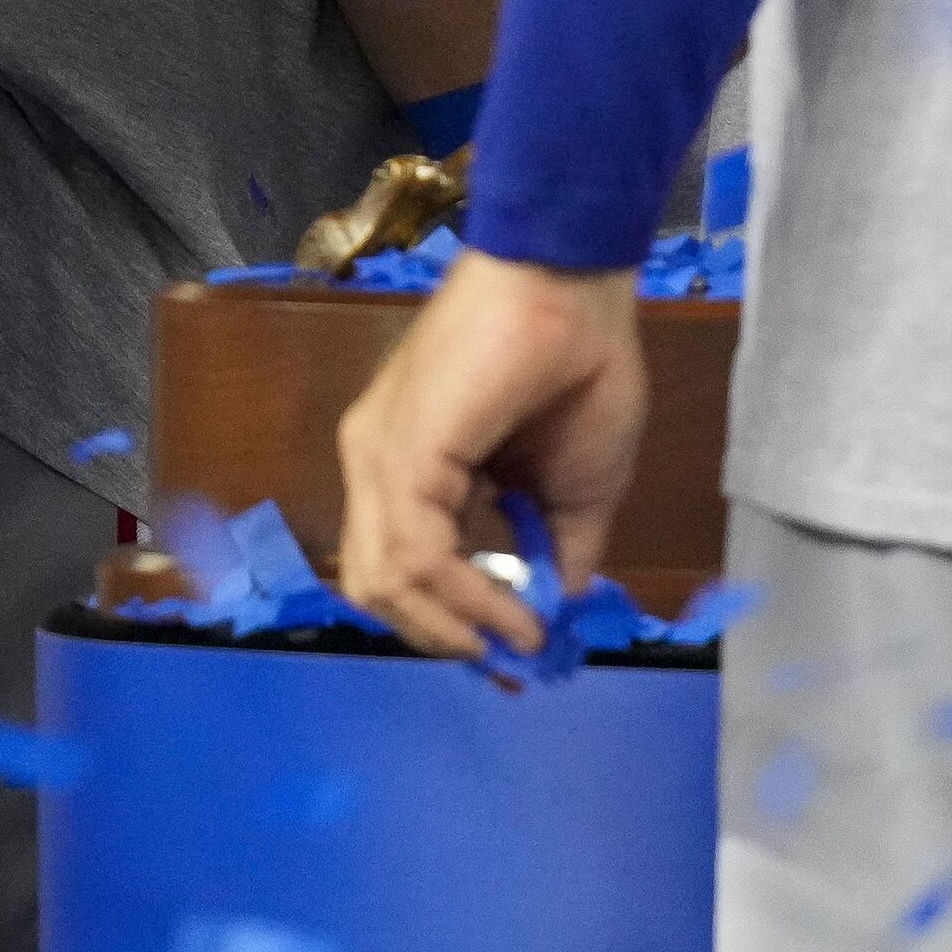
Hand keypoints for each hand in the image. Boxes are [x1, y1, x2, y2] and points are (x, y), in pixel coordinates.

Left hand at [332, 248, 649, 664]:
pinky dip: (466, 597)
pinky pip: (416, 553)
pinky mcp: (400, 449)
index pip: (391, 568)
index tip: (509, 659)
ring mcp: (378, 454)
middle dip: (442, 635)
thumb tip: (550, 615)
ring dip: (457, 624)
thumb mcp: (573, 492)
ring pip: (383, 579)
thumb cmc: (578, 373)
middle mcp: (376, 463)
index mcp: (406, 466)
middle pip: (373, 584)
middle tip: (509, 658)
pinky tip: (515, 610)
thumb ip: (553, 555)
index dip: (443, 624)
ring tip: (519, 636)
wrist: (574, 293)